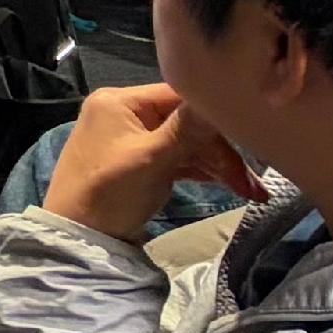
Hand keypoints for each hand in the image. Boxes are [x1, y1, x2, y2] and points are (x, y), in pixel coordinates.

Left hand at [44, 83, 263, 241]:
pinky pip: (179, 157)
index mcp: (120, 100)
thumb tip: (224, 95)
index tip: (252, 133)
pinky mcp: (141, 160)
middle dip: (221, 152)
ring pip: (187, 142)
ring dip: (219, 165)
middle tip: (252, 184)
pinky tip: (231, 185)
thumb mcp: (152, 159)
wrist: (80, 238)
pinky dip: (202, 171)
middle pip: (187, 121)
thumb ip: (188, 128)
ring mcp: (133, 137)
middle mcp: (125, 111)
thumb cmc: (109, 192)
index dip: (216, 115)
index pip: (181, 95)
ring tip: (251, 193)